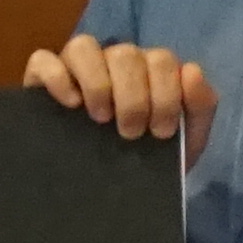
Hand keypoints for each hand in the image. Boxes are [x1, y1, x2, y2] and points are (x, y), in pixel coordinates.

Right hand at [25, 35, 216, 149]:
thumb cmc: (149, 159)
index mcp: (148, 70)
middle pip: (125, 53)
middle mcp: (113, 61)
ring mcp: (76, 67)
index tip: (161, 133)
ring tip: (101, 119)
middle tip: (130, 133)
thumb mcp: (186, 140)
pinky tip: (71, 106)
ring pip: (83, 46)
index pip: (162, 59)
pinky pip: (44, 60)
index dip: (166, 94)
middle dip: (134, 97)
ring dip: (97, 84)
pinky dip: (58, 78)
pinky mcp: (42, 79)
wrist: (108, 196)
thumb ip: (200, 106)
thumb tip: (191, 71)